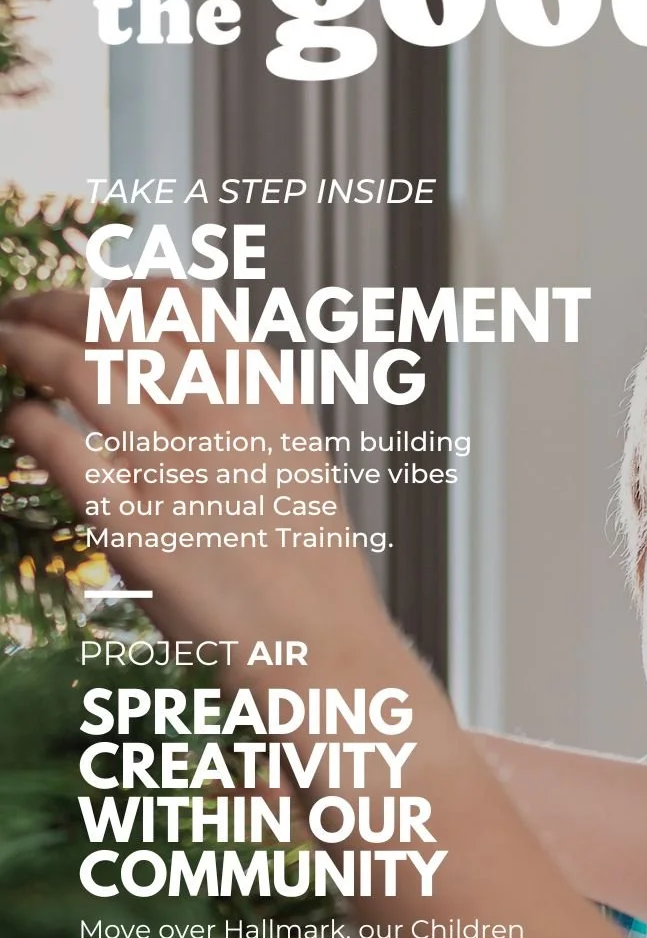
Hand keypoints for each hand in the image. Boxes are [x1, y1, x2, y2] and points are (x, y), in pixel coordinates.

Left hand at [0, 286, 398, 684]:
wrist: (322, 647)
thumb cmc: (308, 564)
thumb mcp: (293, 458)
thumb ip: (239, 404)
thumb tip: (172, 363)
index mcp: (265, 394)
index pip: (176, 301)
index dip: (113, 290)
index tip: (87, 300)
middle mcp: (222, 419)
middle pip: (114, 321)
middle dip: (49, 305)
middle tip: (15, 313)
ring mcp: (178, 471)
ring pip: (79, 369)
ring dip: (22, 346)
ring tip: (0, 347)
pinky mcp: (137, 528)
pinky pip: (60, 447)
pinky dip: (25, 421)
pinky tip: (17, 421)